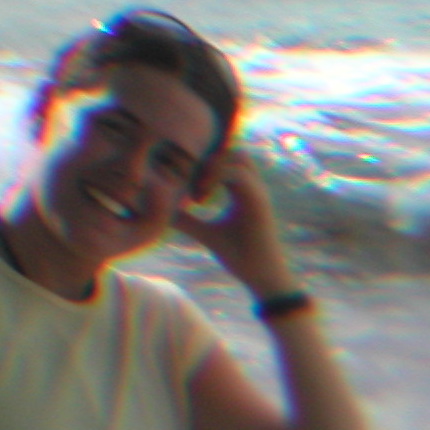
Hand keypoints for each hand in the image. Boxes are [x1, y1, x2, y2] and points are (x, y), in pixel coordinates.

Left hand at [174, 147, 295, 298]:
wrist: (264, 278)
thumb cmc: (240, 257)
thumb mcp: (208, 235)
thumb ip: (189, 222)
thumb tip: (165, 214)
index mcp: (243, 190)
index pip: (226, 158)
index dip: (203, 163)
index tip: (182, 182)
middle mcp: (253, 186)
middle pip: (232, 151)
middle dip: (206, 160)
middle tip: (186, 182)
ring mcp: (258, 192)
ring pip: (236, 157)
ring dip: (211, 166)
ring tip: (194, 192)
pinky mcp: (258, 202)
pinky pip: (238, 174)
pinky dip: (216, 177)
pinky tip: (200, 200)